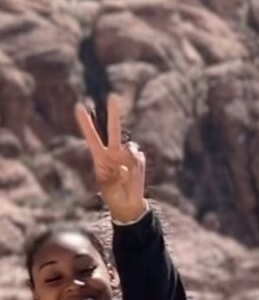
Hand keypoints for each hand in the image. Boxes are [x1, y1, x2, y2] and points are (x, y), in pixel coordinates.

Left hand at [74, 94, 146, 223]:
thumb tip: (124, 167)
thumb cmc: (112, 195)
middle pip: (113, 130)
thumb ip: (115, 178)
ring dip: (129, 157)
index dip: (86, 122)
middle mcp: (113, 152)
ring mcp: (127, 155)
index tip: (78, 106)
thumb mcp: (108, 189)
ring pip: (130, 147)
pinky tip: (133, 177)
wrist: (127, 204)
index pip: (91, 137)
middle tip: (112, 96)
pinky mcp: (138, 160)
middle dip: (113, 113)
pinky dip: (136, 168)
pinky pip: (138, 159)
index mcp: (100, 157)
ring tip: (126, 175)